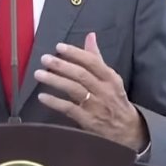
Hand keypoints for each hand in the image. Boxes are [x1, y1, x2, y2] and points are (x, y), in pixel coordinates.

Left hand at [34, 32, 147, 151]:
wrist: (127, 130)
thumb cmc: (115, 99)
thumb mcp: (111, 78)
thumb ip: (97, 58)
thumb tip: (90, 36)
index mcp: (110, 78)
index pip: (92, 62)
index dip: (75, 53)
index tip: (59, 47)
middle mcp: (104, 90)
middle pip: (81, 75)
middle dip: (61, 65)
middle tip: (44, 59)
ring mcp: (96, 106)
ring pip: (74, 90)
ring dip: (55, 81)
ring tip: (39, 74)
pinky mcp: (88, 120)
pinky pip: (69, 109)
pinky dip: (55, 102)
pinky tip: (42, 96)